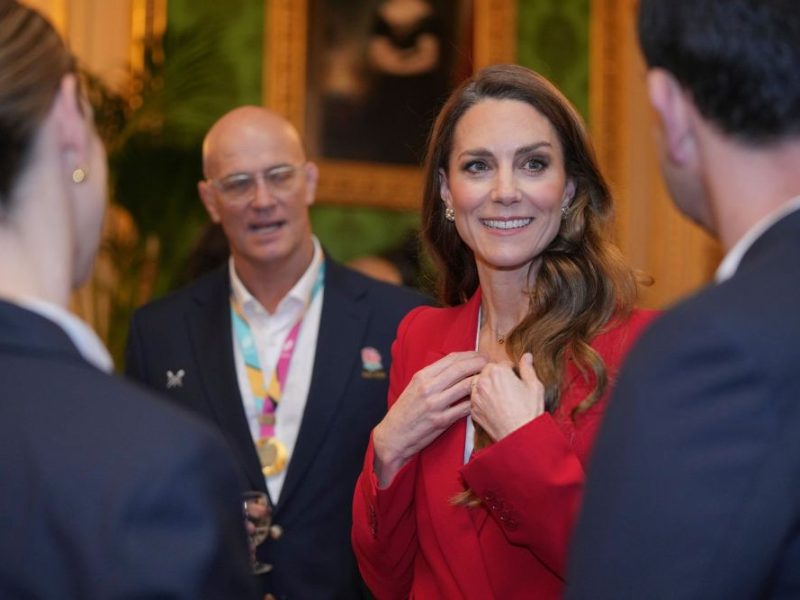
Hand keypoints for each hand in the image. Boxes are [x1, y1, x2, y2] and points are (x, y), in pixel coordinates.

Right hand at [373, 351, 487, 486]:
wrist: (393, 436)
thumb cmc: (406, 411)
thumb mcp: (414, 387)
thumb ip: (433, 376)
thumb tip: (457, 365)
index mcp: (422, 376)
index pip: (451, 359)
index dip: (470, 354)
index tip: (480, 355)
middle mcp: (428, 387)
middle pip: (461, 369)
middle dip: (479, 363)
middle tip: (490, 363)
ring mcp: (435, 404)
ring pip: (466, 386)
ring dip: (481, 381)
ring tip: (490, 380)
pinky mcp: (441, 421)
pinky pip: (465, 408)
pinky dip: (476, 402)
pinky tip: (482, 400)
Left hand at [471, 353, 544, 441]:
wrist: (520, 436)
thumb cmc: (529, 413)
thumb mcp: (534, 386)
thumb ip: (528, 368)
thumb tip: (527, 357)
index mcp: (497, 372)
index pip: (502, 363)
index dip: (511, 370)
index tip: (515, 378)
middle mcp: (483, 381)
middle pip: (487, 371)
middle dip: (497, 376)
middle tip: (508, 387)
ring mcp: (476, 396)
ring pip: (478, 384)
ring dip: (487, 386)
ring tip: (500, 396)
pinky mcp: (473, 410)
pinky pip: (475, 399)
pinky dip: (482, 400)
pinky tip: (494, 406)